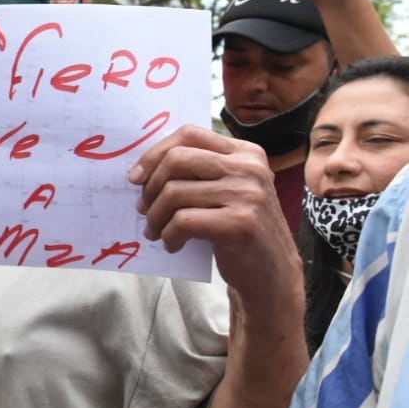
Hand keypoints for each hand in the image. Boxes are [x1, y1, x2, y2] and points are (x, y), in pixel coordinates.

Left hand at [128, 125, 299, 296]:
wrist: (272, 273)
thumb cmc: (238, 230)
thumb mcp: (226, 191)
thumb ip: (198, 173)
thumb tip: (142, 170)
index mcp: (246, 152)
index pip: (189, 134)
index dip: (154, 154)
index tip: (136, 177)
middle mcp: (250, 168)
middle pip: (176, 160)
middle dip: (150, 187)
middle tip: (144, 210)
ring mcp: (248, 194)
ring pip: (174, 192)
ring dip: (155, 217)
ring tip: (156, 232)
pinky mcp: (240, 223)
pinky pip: (183, 220)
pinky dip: (169, 235)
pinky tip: (173, 245)